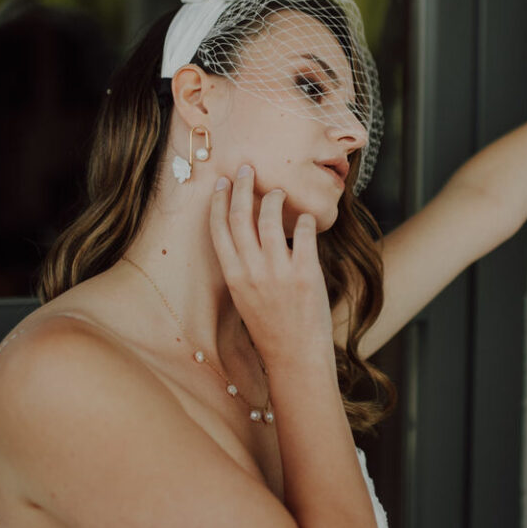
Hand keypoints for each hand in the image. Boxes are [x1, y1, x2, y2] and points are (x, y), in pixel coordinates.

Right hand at [208, 165, 334, 369]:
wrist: (295, 357)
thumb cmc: (270, 329)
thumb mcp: (245, 298)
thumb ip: (244, 267)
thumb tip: (249, 233)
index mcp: (233, 277)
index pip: (219, 229)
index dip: (219, 201)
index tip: (222, 182)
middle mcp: (252, 271)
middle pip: (241, 216)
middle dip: (242, 187)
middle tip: (247, 170)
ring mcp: (279, 272)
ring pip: (271, 219)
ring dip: (274, 198)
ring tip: (279, 192)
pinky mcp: (306, 274)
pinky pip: (305, 234)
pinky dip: (305, 221)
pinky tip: (307, 218)